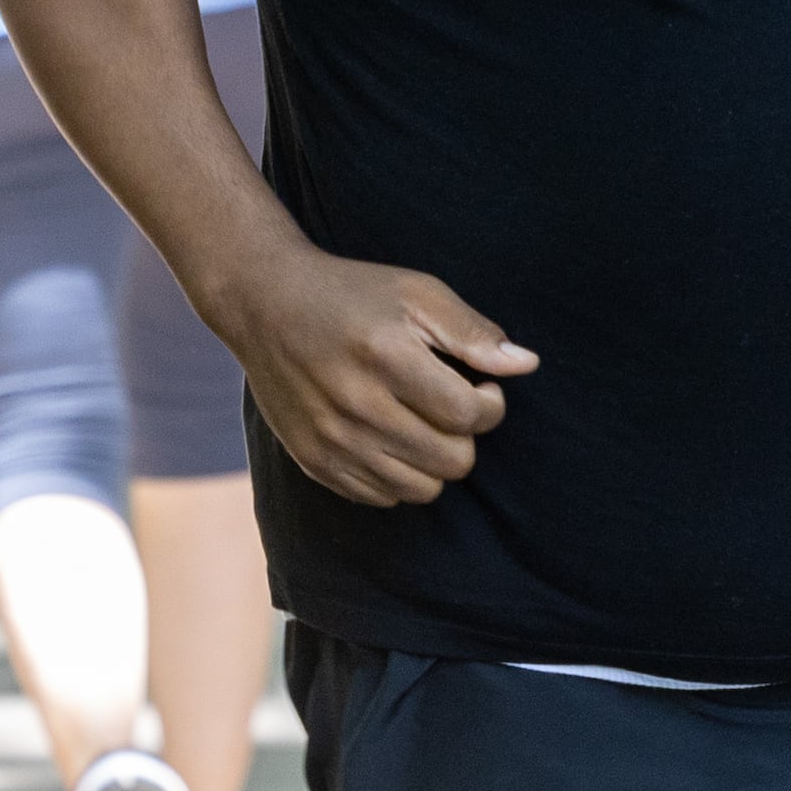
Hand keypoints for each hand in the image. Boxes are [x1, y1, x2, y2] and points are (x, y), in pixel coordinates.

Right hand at [215, 246, 538, 507]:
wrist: (263, 305)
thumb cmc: (351, 294)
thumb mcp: (416, 292)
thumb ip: (473, 332)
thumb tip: (526, 365)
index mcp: (387, 356)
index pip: (470, 415)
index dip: (490, 403)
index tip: (478, 384)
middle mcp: (357, 405)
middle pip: (453, 461)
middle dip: (465, 435)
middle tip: (449, 404)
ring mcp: (332, 440)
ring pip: (422, 489)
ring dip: (434, 460)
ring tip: (420, 423)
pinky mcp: (314, 462)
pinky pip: (381, 498)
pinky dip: (397, 474)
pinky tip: (388, 436)